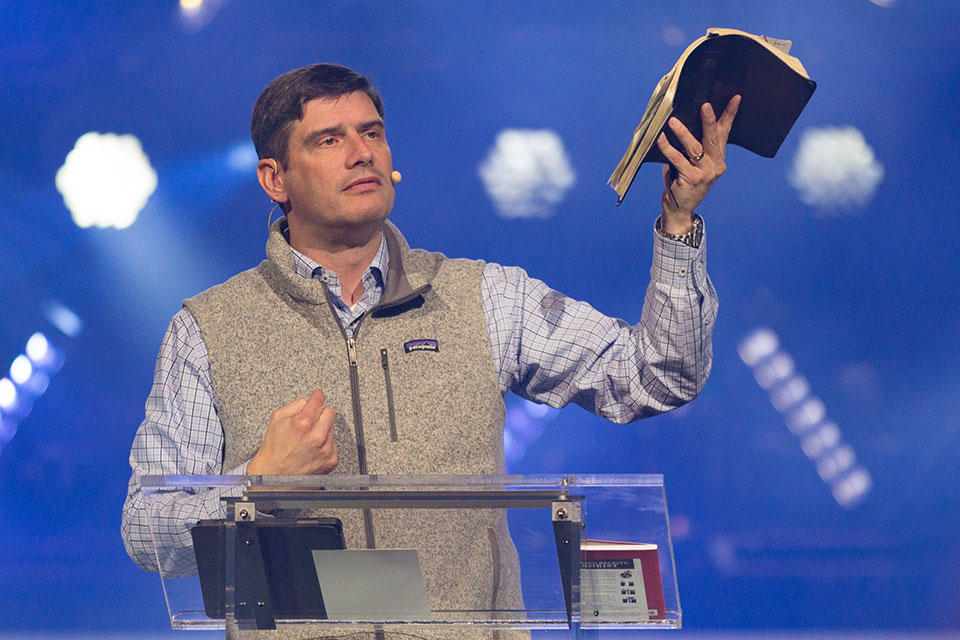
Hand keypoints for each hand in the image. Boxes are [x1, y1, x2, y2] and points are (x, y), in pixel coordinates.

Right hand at [247, 389, 337, 474]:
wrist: (274, 476)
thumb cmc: (274, 450)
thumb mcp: (277, 419)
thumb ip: (295, 405)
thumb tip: (308, 400)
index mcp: (304, 423)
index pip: (319, 400)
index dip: (317, 396)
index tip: (318, 395)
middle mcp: (318, 436)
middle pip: (330, 412)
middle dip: (320, 413)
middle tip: (310, 420)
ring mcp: (326, 449)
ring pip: (332, 428)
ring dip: (322, 430)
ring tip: (307, 439)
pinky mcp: (331, 460)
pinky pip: (333, 444)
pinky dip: (325, 444)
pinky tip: (312, 448)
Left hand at [656, 95, 740, 232]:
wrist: (680, 208)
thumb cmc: (683, 181)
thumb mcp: (692, 162)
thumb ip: (693, 146)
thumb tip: (682, 119)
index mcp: (718, 158)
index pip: (725, 132)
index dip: (730, 115)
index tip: (736, 98)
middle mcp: (715, 164)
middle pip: (714, 138)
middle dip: (709, 120)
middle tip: (705, 105)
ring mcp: (705, 173)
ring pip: (695, 148)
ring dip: (683, 133)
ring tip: (673, 121)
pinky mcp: (691, 179)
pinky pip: (678, 159)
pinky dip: (668, 148)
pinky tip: (660, 138)